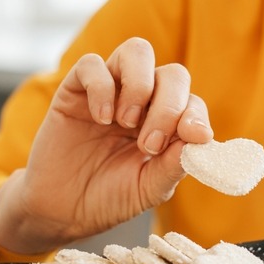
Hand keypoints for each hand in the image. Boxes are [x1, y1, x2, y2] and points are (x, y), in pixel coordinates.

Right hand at [0, 37, 214, 252]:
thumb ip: (175, 164)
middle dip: (169, 106)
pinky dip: (101, 87)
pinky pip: (92, 64)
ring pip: (137, 52)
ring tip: (126, 123)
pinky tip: (101, 118)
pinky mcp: (75, 90)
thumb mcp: (149, 188)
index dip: (195, 115)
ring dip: (140, 86)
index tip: (193, 137)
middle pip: (173, 74)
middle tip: (150, 144)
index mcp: (167, 123)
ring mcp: (111, 91)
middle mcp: (144, 101)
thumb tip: (200, 138)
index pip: (192, 102)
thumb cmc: (109, 197)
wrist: (62, 211)